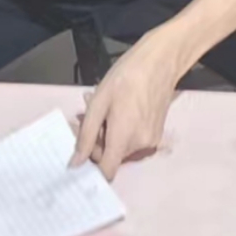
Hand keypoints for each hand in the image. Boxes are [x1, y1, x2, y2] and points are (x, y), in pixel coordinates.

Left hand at [71, 29, 185, 179]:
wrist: (159, 63)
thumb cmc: (124, 79)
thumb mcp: (97, 105)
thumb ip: (86, 137)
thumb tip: (76, 164)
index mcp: (124, 139)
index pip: (107, 171)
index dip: (90, 168)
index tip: (79, 155)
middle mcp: (141, 146)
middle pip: (110, 157)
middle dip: (95, 141)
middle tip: (87, 116)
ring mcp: (151, 141)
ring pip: (119, 148)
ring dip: (107, 134)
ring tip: (103, 109)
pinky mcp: (156, 135)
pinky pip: (131, 141)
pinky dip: (120, 131)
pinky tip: (117, 111)